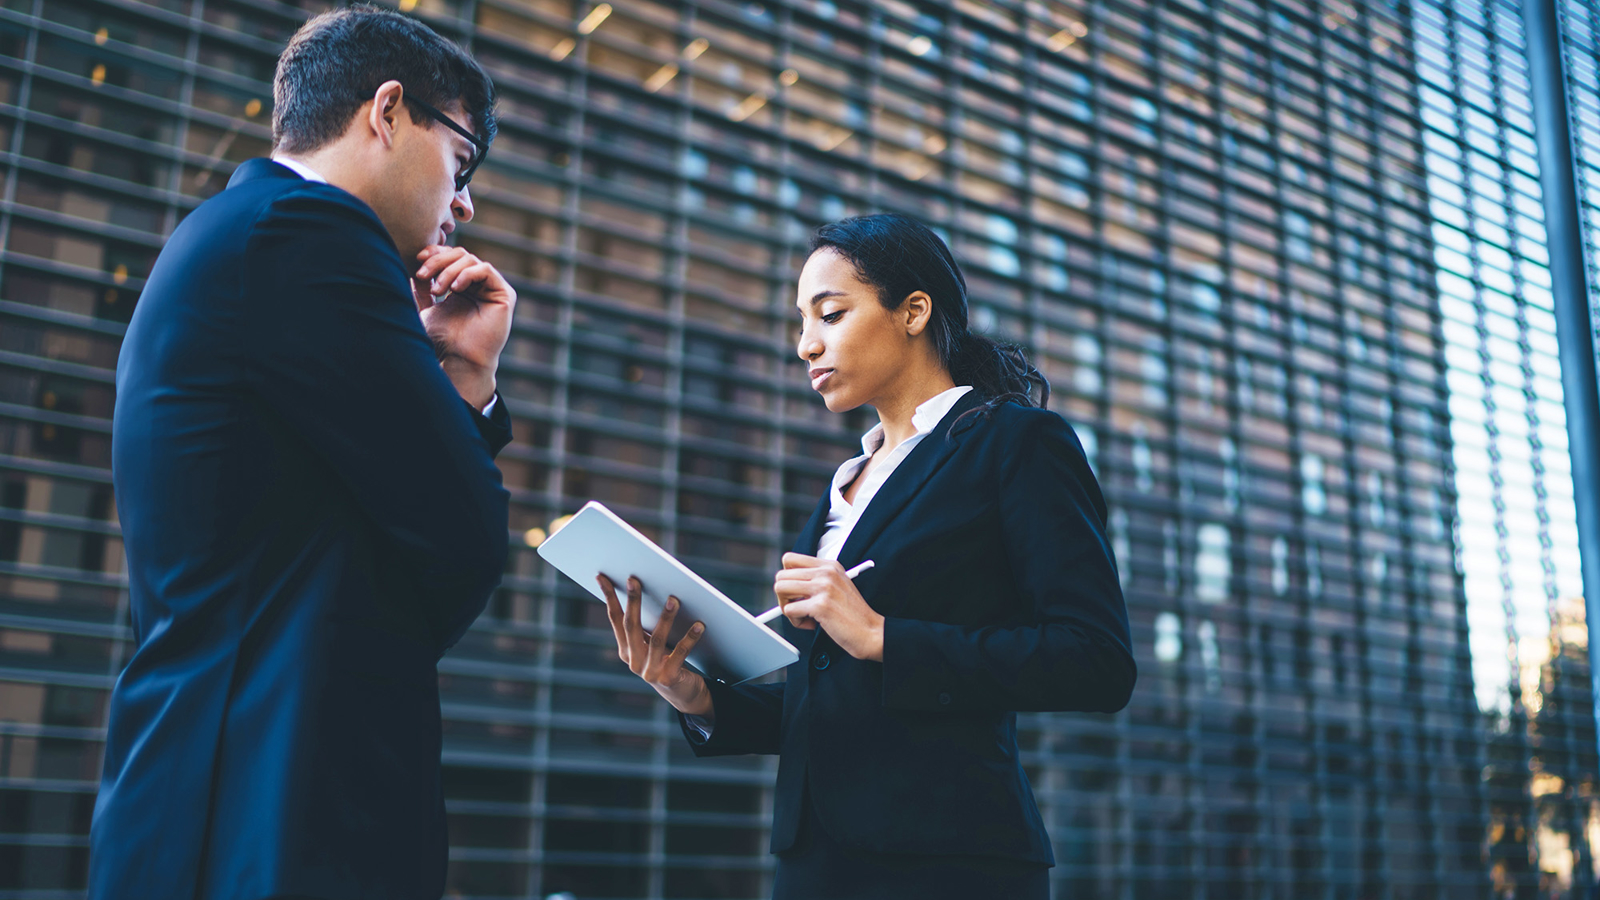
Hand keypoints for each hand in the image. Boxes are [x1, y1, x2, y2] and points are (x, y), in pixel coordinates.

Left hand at [414, 245, 516, 409]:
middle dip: (438, 261)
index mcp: (463, 287)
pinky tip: (454, 289)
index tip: (418, 259)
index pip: (451, 257)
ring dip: (448, 271)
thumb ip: (422, 286)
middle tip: (423, 275)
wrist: (459, 360)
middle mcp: (479, 286)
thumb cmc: (443, 341)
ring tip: (437, 290)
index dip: (435, 252)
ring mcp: (492, 289)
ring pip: (471, 260)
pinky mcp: (505, 295)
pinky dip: (466, 274)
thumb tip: (416, 264)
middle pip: (460, 254)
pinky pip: (486, 270)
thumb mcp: (425, 307)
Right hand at [599, 574, 712, 716]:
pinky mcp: (668, 678)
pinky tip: (699, 625)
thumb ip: (645, 625)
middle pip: (631, 626)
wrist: (682, 693)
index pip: (615, 618)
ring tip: (673, 599)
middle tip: (635, 580)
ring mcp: (649, 671)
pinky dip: (690, 638)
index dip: (608, 597)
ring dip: (665, 618)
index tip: (602, 577)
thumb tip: (647, 587)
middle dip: (633, 601)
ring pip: (656, 640)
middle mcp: (633, 661)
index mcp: (625, 649)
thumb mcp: (651, 643)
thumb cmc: (667, 659)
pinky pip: (680, 654)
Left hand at [774, 553, 884, 661]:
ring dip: (787, 607)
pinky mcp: (820, 605)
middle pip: (780, 575)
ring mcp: (823, 587)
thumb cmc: (852, 615)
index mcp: (829, 565)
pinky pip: (788, 610)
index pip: (789, 559)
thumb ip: (817, 580)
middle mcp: (826, 572)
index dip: (787, 578)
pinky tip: (812, 624)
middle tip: (799, 607)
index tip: (796, 592)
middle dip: (784, 595)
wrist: (871, 632)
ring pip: (780, 588)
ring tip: (804, 615)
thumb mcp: (837, 586)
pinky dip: (796, 622)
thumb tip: (787, 583)